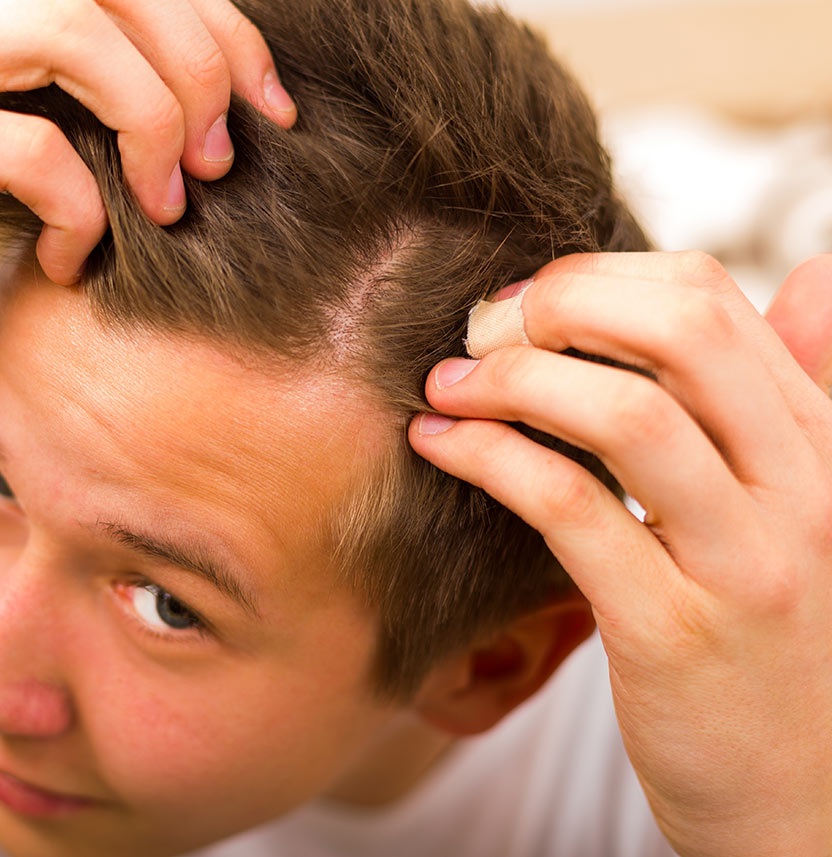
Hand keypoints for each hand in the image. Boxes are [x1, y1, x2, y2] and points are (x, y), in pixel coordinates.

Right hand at [0, 0, 293, 331]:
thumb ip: (33, 112)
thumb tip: (146, 141)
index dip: (220, 29)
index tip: (267, 109)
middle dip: (205, 69)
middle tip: (223, 165)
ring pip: (75, 31)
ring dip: (154, 121)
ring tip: (170, 204)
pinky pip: (16, 142)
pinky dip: (78, 203)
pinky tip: (80, 255)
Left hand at [408, 251, 831, 856]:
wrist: (799, 799)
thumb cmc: (774, 640)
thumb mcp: (804, 505)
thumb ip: (794, 395)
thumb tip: (808, 275)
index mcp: (820, 443)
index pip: (708, 300)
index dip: (595, 279)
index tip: (522, 304)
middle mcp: (802, 490)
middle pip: (678, 329)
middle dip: (554, 305)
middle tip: (479, 331)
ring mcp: (745, 563)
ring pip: (625, 413)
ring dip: (509, 380)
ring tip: (445, 385)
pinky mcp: (674, 632)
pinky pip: (570, 509)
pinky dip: (489, 457)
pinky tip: (439, 446)